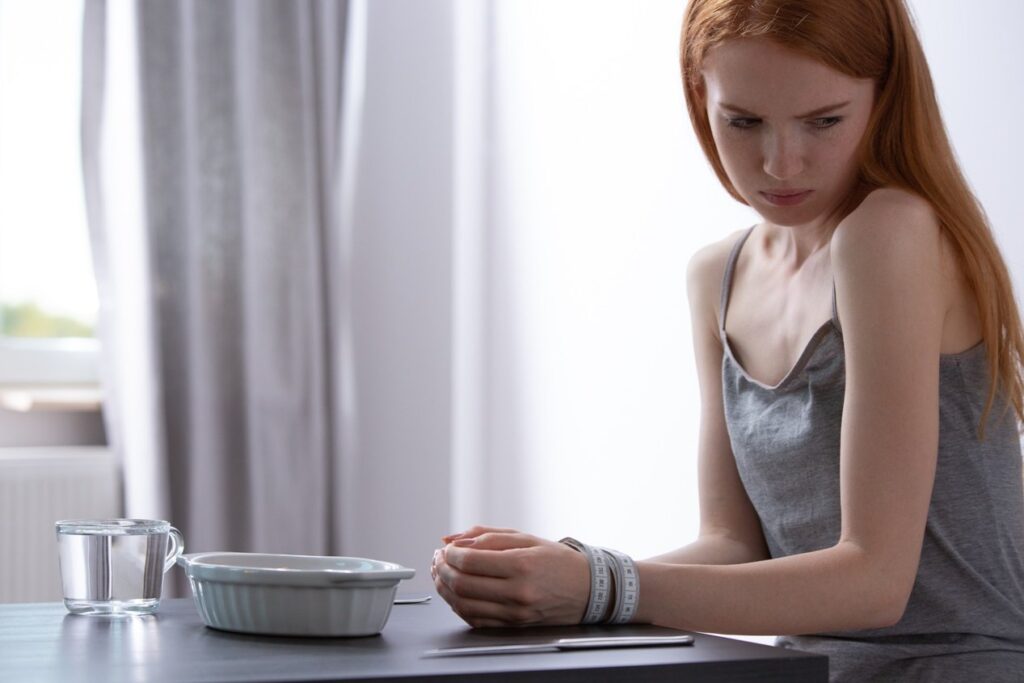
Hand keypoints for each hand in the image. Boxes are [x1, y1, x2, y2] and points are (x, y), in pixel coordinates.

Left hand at [431, 526, 589, 627]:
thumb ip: (487, 536)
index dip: (450, 554)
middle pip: (463, 585)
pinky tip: (455, 592)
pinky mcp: (513, 626)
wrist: (585, 589)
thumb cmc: (557, 561)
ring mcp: (514, 613)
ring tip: (442, 574)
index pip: (470, 561)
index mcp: (521, 565)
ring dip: (445, 589)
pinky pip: (475, 619)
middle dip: (443, 570)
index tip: (445, 548)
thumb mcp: (525, 538)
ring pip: (464, 605)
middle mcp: (517, 592)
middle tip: (439, 560)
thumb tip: (453, 539)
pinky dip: (458, 606)